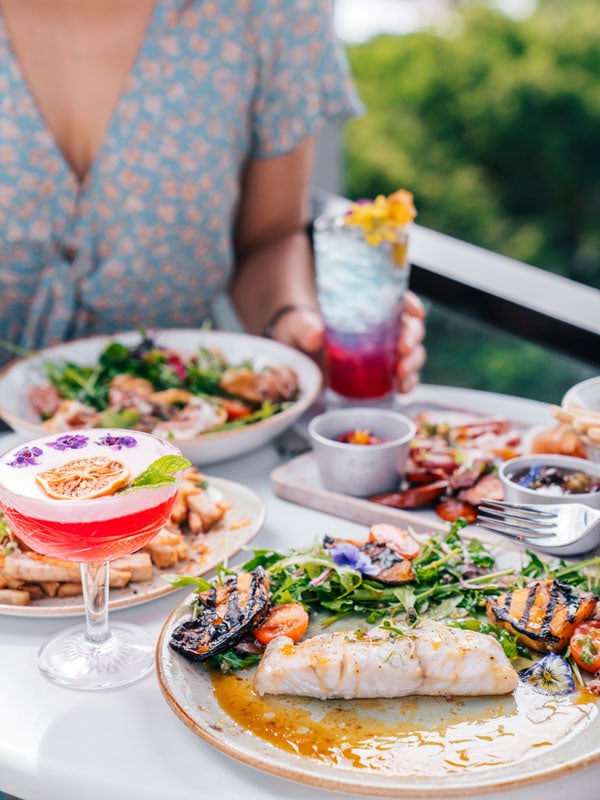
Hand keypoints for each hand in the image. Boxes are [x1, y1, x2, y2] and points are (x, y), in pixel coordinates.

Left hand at [268, 293, 425, 392]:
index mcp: (366, 307)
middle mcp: (381, 326)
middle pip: (410, 327)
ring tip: (402, 375)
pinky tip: (402, 389)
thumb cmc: (297, 331)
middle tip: (403, 351)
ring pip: (412, 352)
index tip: (414, 313)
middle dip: (412, 338)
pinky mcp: (380, 372)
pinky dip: (408, 382)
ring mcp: (383, 350)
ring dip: (414, 363)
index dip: (411, 304)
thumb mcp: (297, 325)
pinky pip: (403, 376)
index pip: (396, 299)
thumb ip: (306, 327)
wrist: (292, 355)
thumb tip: (317, 335)